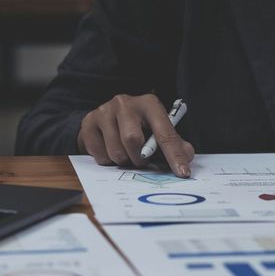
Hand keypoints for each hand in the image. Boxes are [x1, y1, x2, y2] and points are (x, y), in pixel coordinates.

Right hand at [77, 94, 194, 176]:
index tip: (182, 173)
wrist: (107, 118)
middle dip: (139, 158)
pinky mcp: (88, 122)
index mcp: (149, 103)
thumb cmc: (139, 126)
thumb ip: (175, 144)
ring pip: (115, 151)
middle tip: (141, 160)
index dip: (174, 155)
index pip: (165, 132)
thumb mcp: (159, 131)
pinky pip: (99, 155)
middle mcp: (125, 103)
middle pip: (133, 140)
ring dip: (123, 161)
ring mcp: (104, 111)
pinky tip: (110, 150)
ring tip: (125, 154)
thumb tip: (186, 159)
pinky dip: (107, 160)